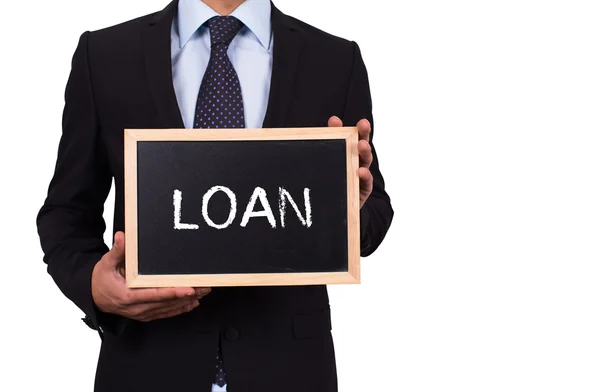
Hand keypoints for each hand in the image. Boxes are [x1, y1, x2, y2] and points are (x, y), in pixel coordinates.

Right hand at [91, 232, 210, 321]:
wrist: (95, 298)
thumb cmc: (102, 280)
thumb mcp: (106, 263)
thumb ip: (117, 251)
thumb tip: (122, 237)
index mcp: (128, 296)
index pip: (154, 295)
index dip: (173, 293)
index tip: (188, 289)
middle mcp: (137, 307)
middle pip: (167, 303)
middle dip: (187, 295)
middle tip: (205, 287)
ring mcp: (142, 313)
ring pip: (169, 309)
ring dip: (187, 301)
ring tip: (203, 292)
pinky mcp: (146, 315)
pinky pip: (166, 313)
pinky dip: (180, 309)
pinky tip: (192, 303)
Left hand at [328, 116, 372, 207]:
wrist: (333, 210)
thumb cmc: (331, 184)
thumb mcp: (326, 165)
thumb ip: (323, 148)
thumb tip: (314, 134)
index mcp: (347, 153)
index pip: (349, 137)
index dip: (343, 127)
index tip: (337, 120)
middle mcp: (356, 162)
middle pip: (361, 145)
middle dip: (363, 134)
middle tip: (362, 125)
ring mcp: (360, 176)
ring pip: (365, 162)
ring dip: (365, 152)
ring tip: (362, 145)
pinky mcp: (362, 191)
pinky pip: (365, 182)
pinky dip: (364, 176)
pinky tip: (360, 171)